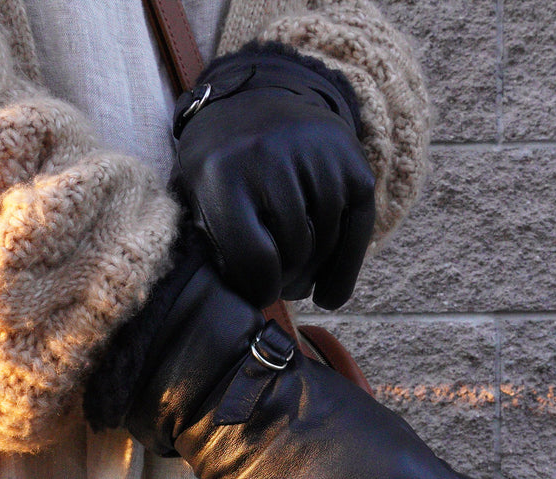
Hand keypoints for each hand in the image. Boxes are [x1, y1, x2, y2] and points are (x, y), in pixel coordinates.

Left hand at [170, 47, 375, 309]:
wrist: (253, 100)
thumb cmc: (220, 166)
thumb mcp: (196, 197)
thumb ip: (213, 246)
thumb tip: (251, 300)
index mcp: (223, 171)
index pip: (255, 256)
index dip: (260, 289)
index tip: (262, 298)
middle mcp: (272, 156)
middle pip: (292, 251)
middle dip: (286, 280)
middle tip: (280, 287)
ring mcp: (318, 154)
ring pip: (325, 244)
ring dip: (313, 272)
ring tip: (296, 278)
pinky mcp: (352, 160)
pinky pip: (358, 230)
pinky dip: (344, 268)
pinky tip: (330, 294)